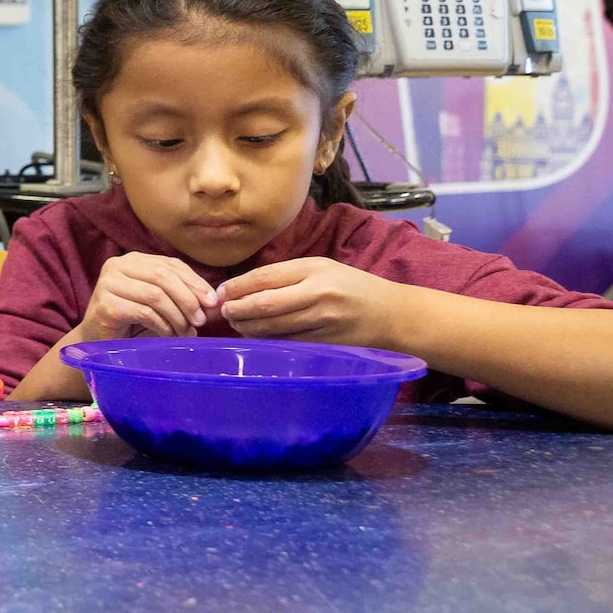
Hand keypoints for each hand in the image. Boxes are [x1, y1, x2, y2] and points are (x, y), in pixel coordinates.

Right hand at [73, 252, 217, 342]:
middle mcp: (117, 265)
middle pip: (163, 277)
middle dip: (188, 299)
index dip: (195, 282)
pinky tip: (168, 334)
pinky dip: (162, 325)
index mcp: (134, 260)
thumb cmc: (132, 320)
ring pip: (155, 295)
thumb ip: (181, 295)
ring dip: (177, 316)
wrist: (98, 340)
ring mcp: (107, 284)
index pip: (171, 264)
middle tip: (201, 320)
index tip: (212, 302)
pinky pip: (143, 312)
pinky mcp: (104, 305)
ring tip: (186, 332)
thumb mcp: (159, 302)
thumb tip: (214, 302)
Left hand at [216, 257, 394, 343]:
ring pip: (273, 328)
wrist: (392, 315)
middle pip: (264, 304)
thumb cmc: (351, 287)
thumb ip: (285, 275)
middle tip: (224, 313)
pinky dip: (267, 341)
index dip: (236, 287)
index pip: (264, 277)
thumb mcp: (321, 268)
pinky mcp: (327, 344)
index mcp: (314, 270)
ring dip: (248, 328)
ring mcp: (323, 321)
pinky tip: (257, 338)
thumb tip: (241, 287)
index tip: (220, 293)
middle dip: (237, 310)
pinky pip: (288, 344)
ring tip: (237, 324)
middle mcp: (318, 294)